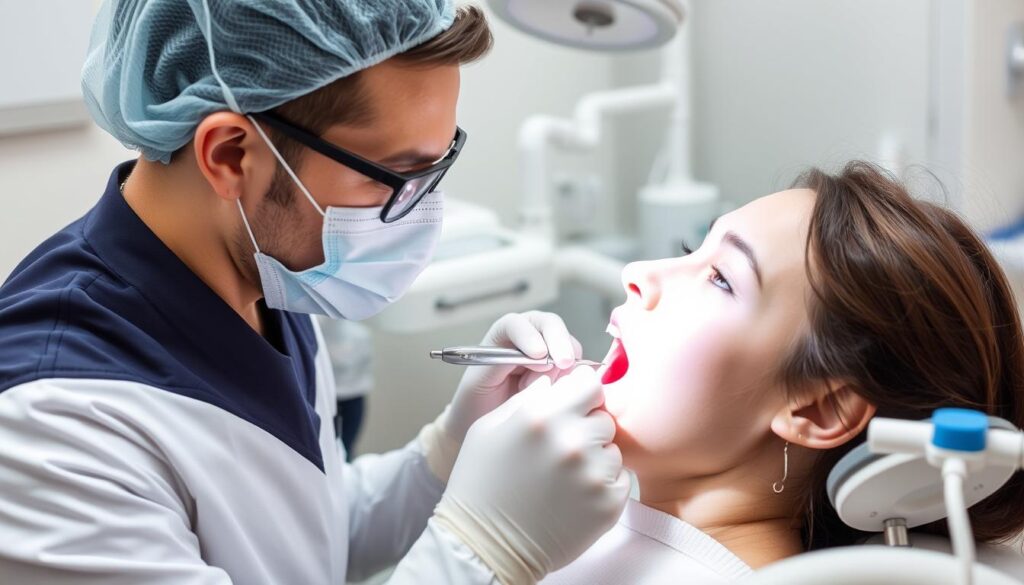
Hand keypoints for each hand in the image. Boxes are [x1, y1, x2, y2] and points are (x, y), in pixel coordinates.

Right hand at [434, 367, 629, 583]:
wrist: (486, 545)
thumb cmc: (482, 484)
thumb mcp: (489, 428)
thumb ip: (526, 399)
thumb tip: (554, 382)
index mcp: (541, 415)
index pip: (590, 384)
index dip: (583, 394)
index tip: (576, 406)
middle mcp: (571, 440)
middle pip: (604, 417)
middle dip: (587, 428)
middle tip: (564, 449)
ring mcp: (592, 473)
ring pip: (612, 449)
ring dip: (595, 458)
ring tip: (565, 476)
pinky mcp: (607, 503)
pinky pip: (619, 479)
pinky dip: (602, 485)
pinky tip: (574, 494)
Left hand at [444, 311, 582, 443]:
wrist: (486, 427)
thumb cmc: (476, 403)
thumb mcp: (479, 383)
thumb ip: (501, 364)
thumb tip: (537, 355)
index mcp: (501, 336)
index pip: (516, 323)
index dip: (529, 335)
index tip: (538, 354)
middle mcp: (527, 337)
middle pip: (550, 325)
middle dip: (559, 341)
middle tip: (564, 363)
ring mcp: (548, 352)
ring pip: (568, 345)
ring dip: (562, 366)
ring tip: (542, 389)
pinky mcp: (563, 370)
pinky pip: (577, 368)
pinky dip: (574, 378)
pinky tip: (559, 392)